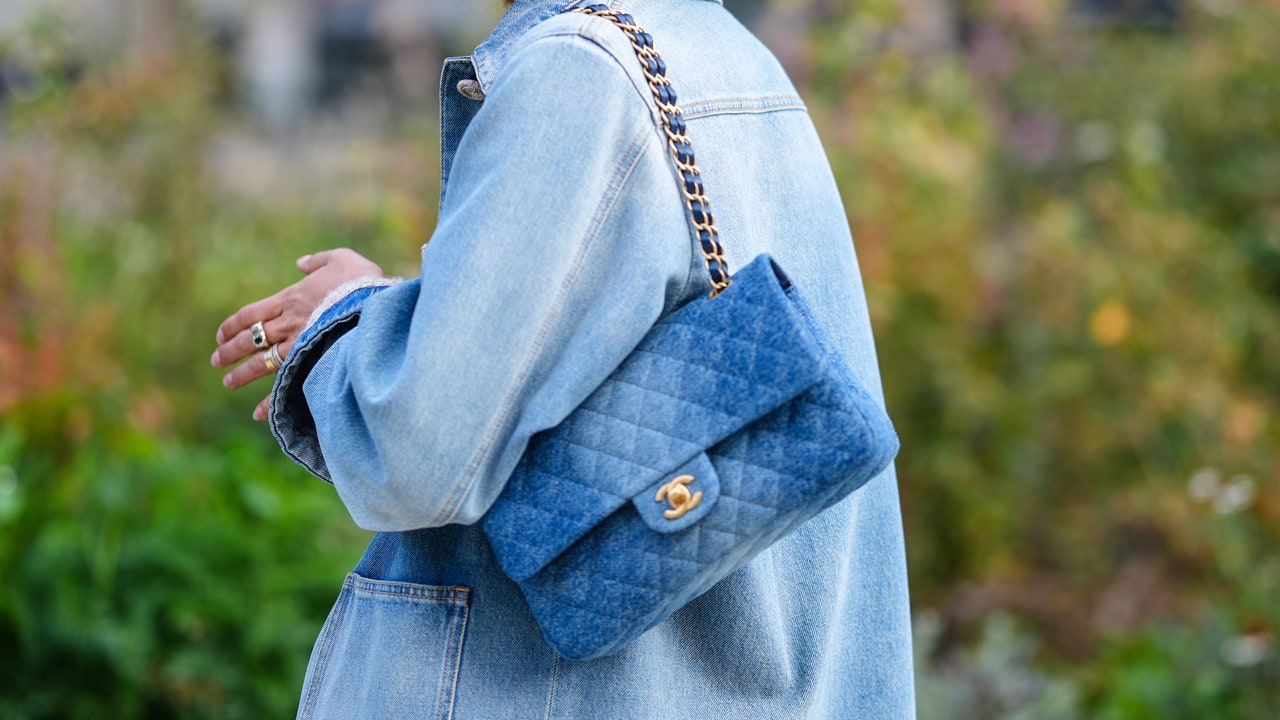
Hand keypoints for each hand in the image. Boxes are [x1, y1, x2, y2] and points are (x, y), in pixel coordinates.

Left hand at [212, 248, 382, 419]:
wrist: (378, 305)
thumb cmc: (362, 280)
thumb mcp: (341, 258)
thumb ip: (318, 261)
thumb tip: (301, 264)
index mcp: (290, 298)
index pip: (250, 314)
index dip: (232, 325)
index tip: (221, 336)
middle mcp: (288, 323)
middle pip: (249, 339)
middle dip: (230, 351)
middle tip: (217, 361)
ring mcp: (299, 345)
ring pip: (261, 362)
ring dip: (242, 374)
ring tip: (228, 383)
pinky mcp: (312, 362)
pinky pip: (284, 384)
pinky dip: (270, 401)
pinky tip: (258, 414)